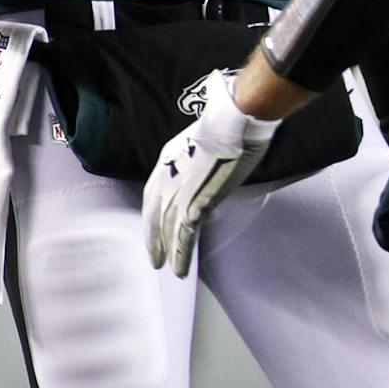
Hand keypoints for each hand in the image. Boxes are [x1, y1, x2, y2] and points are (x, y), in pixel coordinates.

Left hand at [142, 70, 277, 275]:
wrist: (237, 119)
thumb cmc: (229, 121)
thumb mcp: (202, 138)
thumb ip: (198, 157)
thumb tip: (206, 167)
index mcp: (167, 159)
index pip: (152, 196)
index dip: (152, 216)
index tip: (154, 230)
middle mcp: (167, 177)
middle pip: (155, 217)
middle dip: (154, 240)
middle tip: (155, 259)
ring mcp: (180, 191)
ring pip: (168, 230)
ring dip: (168, 252)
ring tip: (170, 269)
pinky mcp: (197, 202)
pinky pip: (185, 235)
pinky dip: (182, 253)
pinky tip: (181, 267)